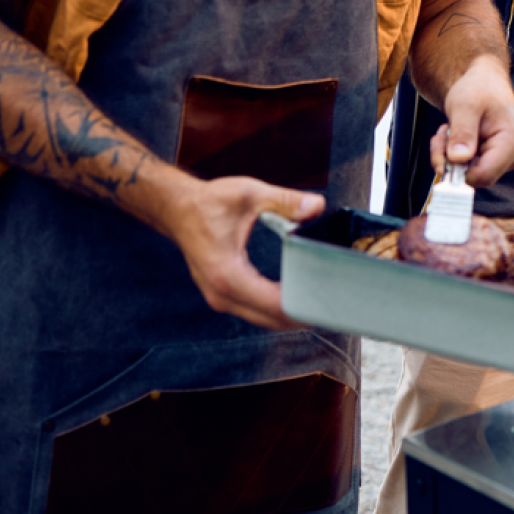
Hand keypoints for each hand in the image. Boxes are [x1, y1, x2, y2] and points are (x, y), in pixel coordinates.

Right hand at [163, 175, 324, 329]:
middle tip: (335, 302)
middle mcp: (221, 293)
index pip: (275, 305)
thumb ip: (286, 201)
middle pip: (272, 320)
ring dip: (291, 314)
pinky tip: (297, 297)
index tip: (329, 301)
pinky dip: (277, 309)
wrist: (178, 209)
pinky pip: (255, 312)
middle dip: (304, 314)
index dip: (304, 306)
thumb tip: (316, 206)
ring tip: (321, 301)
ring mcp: (220, 298)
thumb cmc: (208, 203)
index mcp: (228, 273)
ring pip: (264, 320)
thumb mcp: (250, 194)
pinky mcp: (222, 296)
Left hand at [437, 57, 513, 186]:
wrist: (484, 81)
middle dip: (450, 159)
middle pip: (473, 177)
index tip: (441, 150)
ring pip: (466, 174)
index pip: (483, 176)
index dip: (458, 170)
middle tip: (442, 134)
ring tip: (448, 130)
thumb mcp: (465, 105)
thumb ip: (463, 132)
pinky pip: (466, 168)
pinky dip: (452, 154)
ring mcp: (502, 160)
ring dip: (448, 155)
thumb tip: (458, 159)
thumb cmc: (478, 88)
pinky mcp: (492, 160)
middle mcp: (511, 157)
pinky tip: (453, 135)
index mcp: (511, 143)